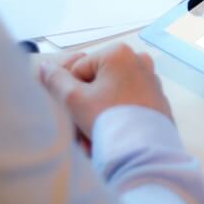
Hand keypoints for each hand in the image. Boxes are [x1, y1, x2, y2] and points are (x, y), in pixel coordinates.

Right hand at [40, 44, 171, 136]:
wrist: (144, 151)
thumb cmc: (109, 120)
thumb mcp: (74, 99)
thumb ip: (55, 80)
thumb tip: (45, 66)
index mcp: (119, 53)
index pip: (78, 71)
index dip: (73, 94)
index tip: (78, 112)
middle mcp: (138, 60)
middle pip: (96, 84)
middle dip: (87, 108)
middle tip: (84, 130)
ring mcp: (151, 79)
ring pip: (111, 96)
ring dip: (100, 116)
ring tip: (98, 138)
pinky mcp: (157, 98)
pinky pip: (128, 105)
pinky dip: (118, 118)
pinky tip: (114, 137)